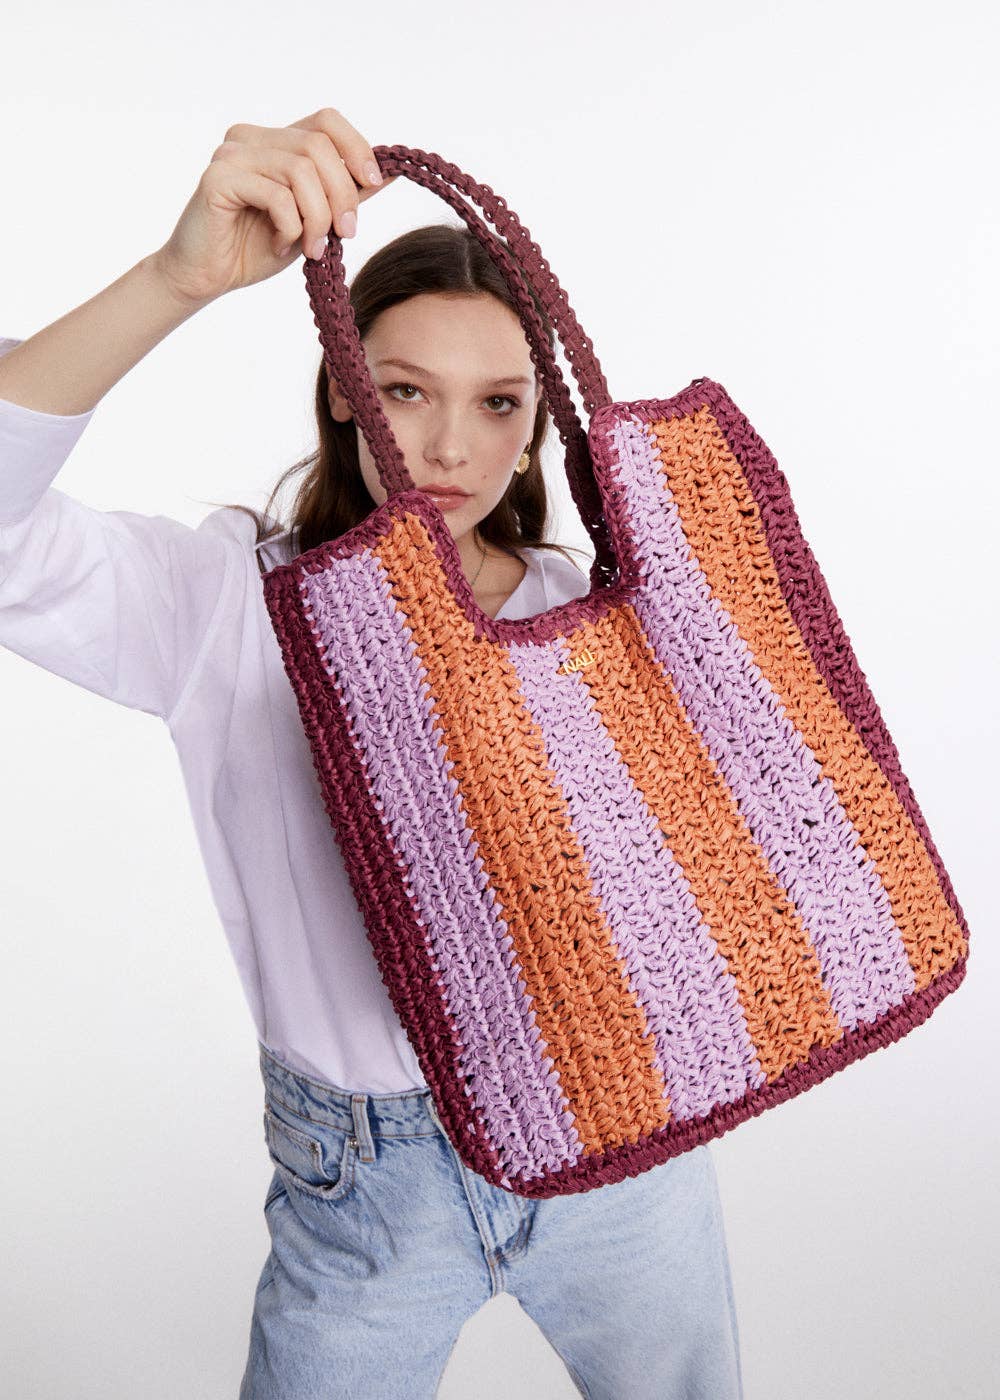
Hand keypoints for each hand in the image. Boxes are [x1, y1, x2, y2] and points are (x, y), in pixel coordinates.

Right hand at [150, 107, 396, 304]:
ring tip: (313, 249)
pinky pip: (276, 196)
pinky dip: (290, 227)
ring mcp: (232, 154)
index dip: (356, 148)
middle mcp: (251, 138)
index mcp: (275, 141)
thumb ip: (344, 194)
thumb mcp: (314, 219)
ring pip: (301, 171)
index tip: (372, 184)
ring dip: (318, 218)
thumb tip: (389, 173)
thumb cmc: (256, 248)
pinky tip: (281, 245)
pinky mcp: (218, 178)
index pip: (326, 121)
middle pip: (318, 147)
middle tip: (345, 234)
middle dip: (342, 195)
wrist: (206, 277)